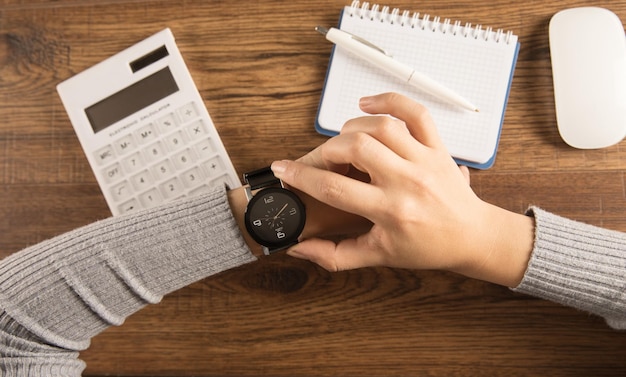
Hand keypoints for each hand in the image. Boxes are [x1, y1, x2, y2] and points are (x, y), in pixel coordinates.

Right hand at [271, 93, 533, 286]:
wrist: (472, 237)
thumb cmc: (428, 247)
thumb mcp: (379, 257)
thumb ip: (335, 256)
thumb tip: (300, 249)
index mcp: (392, 211)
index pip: (335, 188)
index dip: (302, 176)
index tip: (283, 169)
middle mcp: (408, 181)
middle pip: (355, 148)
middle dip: (325, 151)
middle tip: (317, 162)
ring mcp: (424, 159)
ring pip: (380, 126)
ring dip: (351, 128)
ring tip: (341, 142)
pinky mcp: (436, 146)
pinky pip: (415, 112)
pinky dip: (389, 100)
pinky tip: (367, 103)